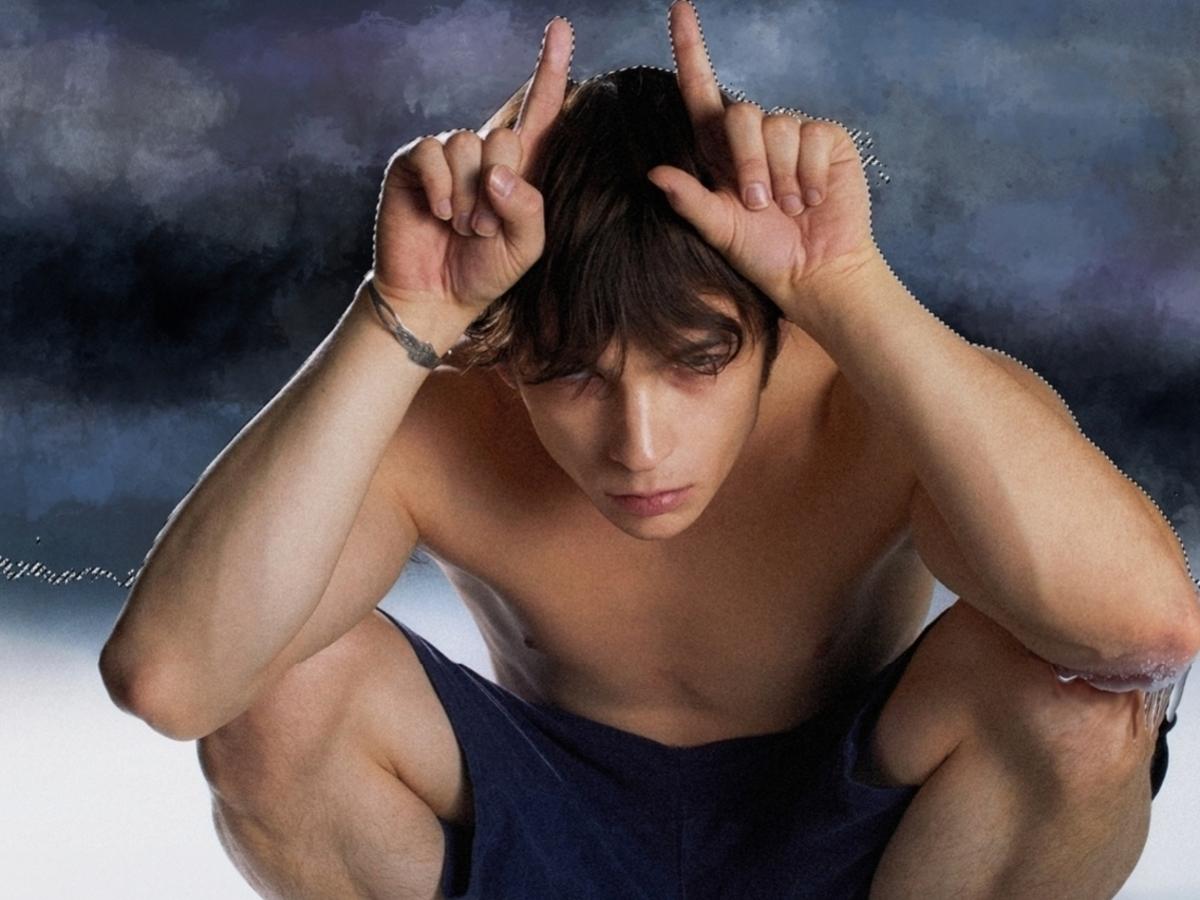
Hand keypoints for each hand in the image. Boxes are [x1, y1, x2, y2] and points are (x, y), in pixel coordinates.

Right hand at [370, 17, 573, 315]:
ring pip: (467, 144)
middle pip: (505, 135)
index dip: (550, 71)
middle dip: (498, 187)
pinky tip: (439, 213)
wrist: (435, 295)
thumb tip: (498, 171)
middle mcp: (484, 155)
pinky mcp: (414, 164)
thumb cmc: (484, 271)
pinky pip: (432, 152)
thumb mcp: (525, 248)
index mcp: (519, 171)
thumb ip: (528, 209)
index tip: (561, 29)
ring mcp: (448, 158)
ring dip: (468, 196)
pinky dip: (439, 186)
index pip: (539, 114)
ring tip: (462, 227)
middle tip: (483, 228)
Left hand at [646, 0, 883, 328]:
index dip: (690, 49)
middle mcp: (756, 137)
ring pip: (778, 128)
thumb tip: (652, 173)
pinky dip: (811, 174)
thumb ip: (690, 200)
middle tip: (760, 205)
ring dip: (782, 176)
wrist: (815, 273)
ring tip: (792, 209)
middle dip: (749, 162)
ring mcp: (794, 135)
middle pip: (742, 114)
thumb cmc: (765, 255)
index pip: (701, 91)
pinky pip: (813, 137)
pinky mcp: (828, 140)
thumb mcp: (720, 230)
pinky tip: (815, 199)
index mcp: (721, 153)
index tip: (678, 8)